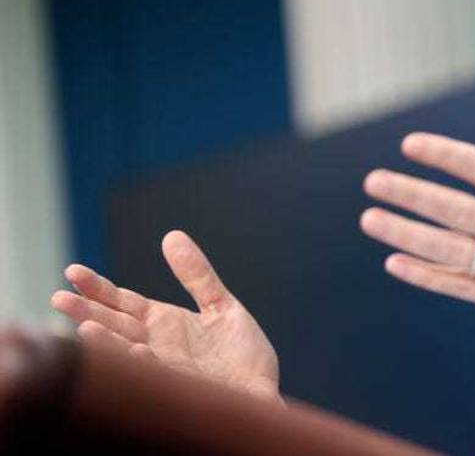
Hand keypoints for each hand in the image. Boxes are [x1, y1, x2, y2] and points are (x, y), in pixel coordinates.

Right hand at [50, 230, 279, 399]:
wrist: (262, 392)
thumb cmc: (241, 354)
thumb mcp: (222, 306)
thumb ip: (198, 275)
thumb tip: (172, 236)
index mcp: (162, 323)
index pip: (122, 302)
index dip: (98, 288)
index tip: (72, 272)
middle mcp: (155, 344)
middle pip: (114, 325)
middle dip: (86, 313)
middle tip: (59, 298)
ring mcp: (165, 367)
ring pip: (128, 352)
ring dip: (107, 342)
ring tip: (86, 328)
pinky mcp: (181, 387)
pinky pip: (159, 374)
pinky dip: (146, 363)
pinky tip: (136, 350)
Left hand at [359, 92, 474, 355]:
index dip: (448, 156)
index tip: (411, 144)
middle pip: (459, 211)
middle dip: (413, 194)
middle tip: (373, 181)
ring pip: (452, 251)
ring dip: (407, 234)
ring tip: (371, 218)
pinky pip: (461, 287)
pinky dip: (427, 276)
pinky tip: (396, 263)